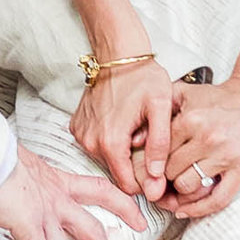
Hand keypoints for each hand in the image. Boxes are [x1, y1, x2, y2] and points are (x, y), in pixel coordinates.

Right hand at [0, 145, 145, 239]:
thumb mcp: (22, 165)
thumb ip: (29, 181)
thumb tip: (20, 190)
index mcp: (59, 182)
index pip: (101, 190)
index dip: (123, 205)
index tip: (137, 219)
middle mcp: (56, 199)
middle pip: (93, 234)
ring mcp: (44, 213)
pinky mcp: (29, 224)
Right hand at [68, 58, 175, 201]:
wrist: (118, 54)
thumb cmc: (142, 77)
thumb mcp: (161, 107)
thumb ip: (160, 144)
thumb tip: (156, 177)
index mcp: (111, 141)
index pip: (128, 185)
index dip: (147, 184)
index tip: (161, 174)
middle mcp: (91, 142)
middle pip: (118, 174)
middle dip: (137, 167)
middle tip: (151, 142)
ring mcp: (82, 135)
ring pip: (108, 161)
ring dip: (125, 153)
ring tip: (138, 131)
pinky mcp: (78, 127)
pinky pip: (98, 147)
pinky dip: (112, 142)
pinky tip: (124, 125)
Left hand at [158, 74, 239, 219]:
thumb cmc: (219, 98)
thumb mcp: (186, 92)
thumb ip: (159, 108)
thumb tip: (135, 137)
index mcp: (191, 119)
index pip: (158, 151)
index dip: (149, 162)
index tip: (147, 168)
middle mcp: (208, 137)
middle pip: (169, 171)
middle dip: (162, 177)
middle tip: (159, 179)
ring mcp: (226, 155)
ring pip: (187, 187)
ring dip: (179, 190)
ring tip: (176, 186)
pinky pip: (217, 199)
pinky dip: (199, 209)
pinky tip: (185, 210)